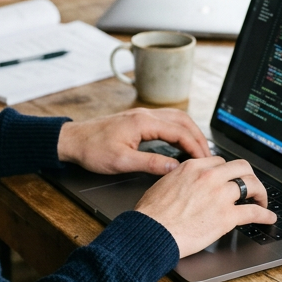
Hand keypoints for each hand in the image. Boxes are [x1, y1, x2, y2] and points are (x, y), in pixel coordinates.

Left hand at [57, 107, 211, 175]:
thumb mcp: (121, 162)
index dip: (195, 146)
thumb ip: (151, 163)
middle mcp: (146, 114)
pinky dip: (180, 129)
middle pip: (184, 121)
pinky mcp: (139, 119)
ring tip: (200, 149)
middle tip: (209, 155)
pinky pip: (168, 120)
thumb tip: (174, 167)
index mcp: (144, 122)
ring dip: (191, 132)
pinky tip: (181, 141)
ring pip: (177, 118)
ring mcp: (143, 114)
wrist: (72, 140)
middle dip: (199, 138)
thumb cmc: (91, 150)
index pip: (180, 132)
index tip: (205, 160)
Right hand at [135, 155, 275, 257]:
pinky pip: (254, 212)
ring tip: (262, 200)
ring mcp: (220, 195)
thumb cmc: (151, 214)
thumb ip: (181, 178)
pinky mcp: (227, 216)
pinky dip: (265, 215)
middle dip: (249, 176)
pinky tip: (269, 218)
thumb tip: (187, 182)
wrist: (150, 232)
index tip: (231, 179)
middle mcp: (210, 177)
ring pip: (251, 185)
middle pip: (242, 167)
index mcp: (194, 167)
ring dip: (260, 193)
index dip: (228, 171)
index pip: (220, 161)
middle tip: (251, 186)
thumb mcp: (164, 184)